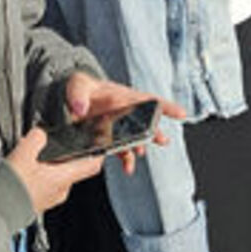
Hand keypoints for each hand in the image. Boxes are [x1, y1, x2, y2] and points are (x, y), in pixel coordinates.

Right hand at [5, 127, 102, 213]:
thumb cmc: (12, 186)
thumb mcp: (25, 151)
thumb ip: (37, 138)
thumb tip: (41, 134)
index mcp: (63, 178)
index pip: (91, 165)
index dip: (98, 152)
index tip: (100, 141)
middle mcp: (61, 190)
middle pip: (72, 167)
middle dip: (64, 153)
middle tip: (52, 141)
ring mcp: (50, 198)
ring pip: (57, 175)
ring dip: (49, 164)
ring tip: (32, 154)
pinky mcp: (39, 201)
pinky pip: (45, 183)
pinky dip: (40, 173)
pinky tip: (25, 168)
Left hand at [63, 72, 184, 173]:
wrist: (69, 101)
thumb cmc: (78, 86)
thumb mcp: (77, 84)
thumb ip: (78, 94)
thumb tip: (80, 107)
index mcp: (121, 96)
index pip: (147, 100)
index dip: (165, 106)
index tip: (182, 113)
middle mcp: (123, 112)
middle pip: (144, 122)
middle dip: (155, 132)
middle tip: (163, 140)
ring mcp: (117, 126)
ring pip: (134, 139)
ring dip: (139, 147)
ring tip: (139, 155)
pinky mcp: (108, 139)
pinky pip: (121, 150)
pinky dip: (125, 159)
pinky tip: (126, 167)